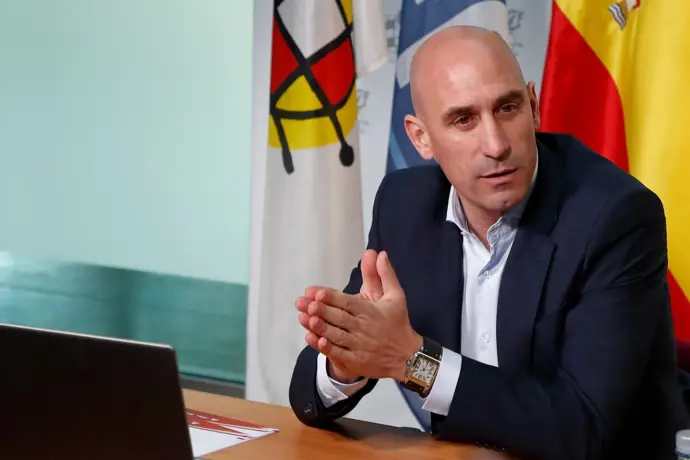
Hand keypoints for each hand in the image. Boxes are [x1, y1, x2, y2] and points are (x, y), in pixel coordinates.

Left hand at [296, 250, 421, 381]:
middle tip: (301, 303)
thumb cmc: (398, 323)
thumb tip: (379, 254)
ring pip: (336, 335)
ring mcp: (360, 346)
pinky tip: (313, 339)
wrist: (408, 357)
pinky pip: (338, 353)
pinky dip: (325, 347)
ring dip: (319, 327)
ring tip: (303, 318)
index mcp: (370, 311)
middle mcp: (364, 328)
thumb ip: (384, 274)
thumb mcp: (395, 296)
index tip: (314, 292)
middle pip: (338, 318)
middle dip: (319, 310)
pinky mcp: (356, 361)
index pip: (347, 302)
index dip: (330, 297)